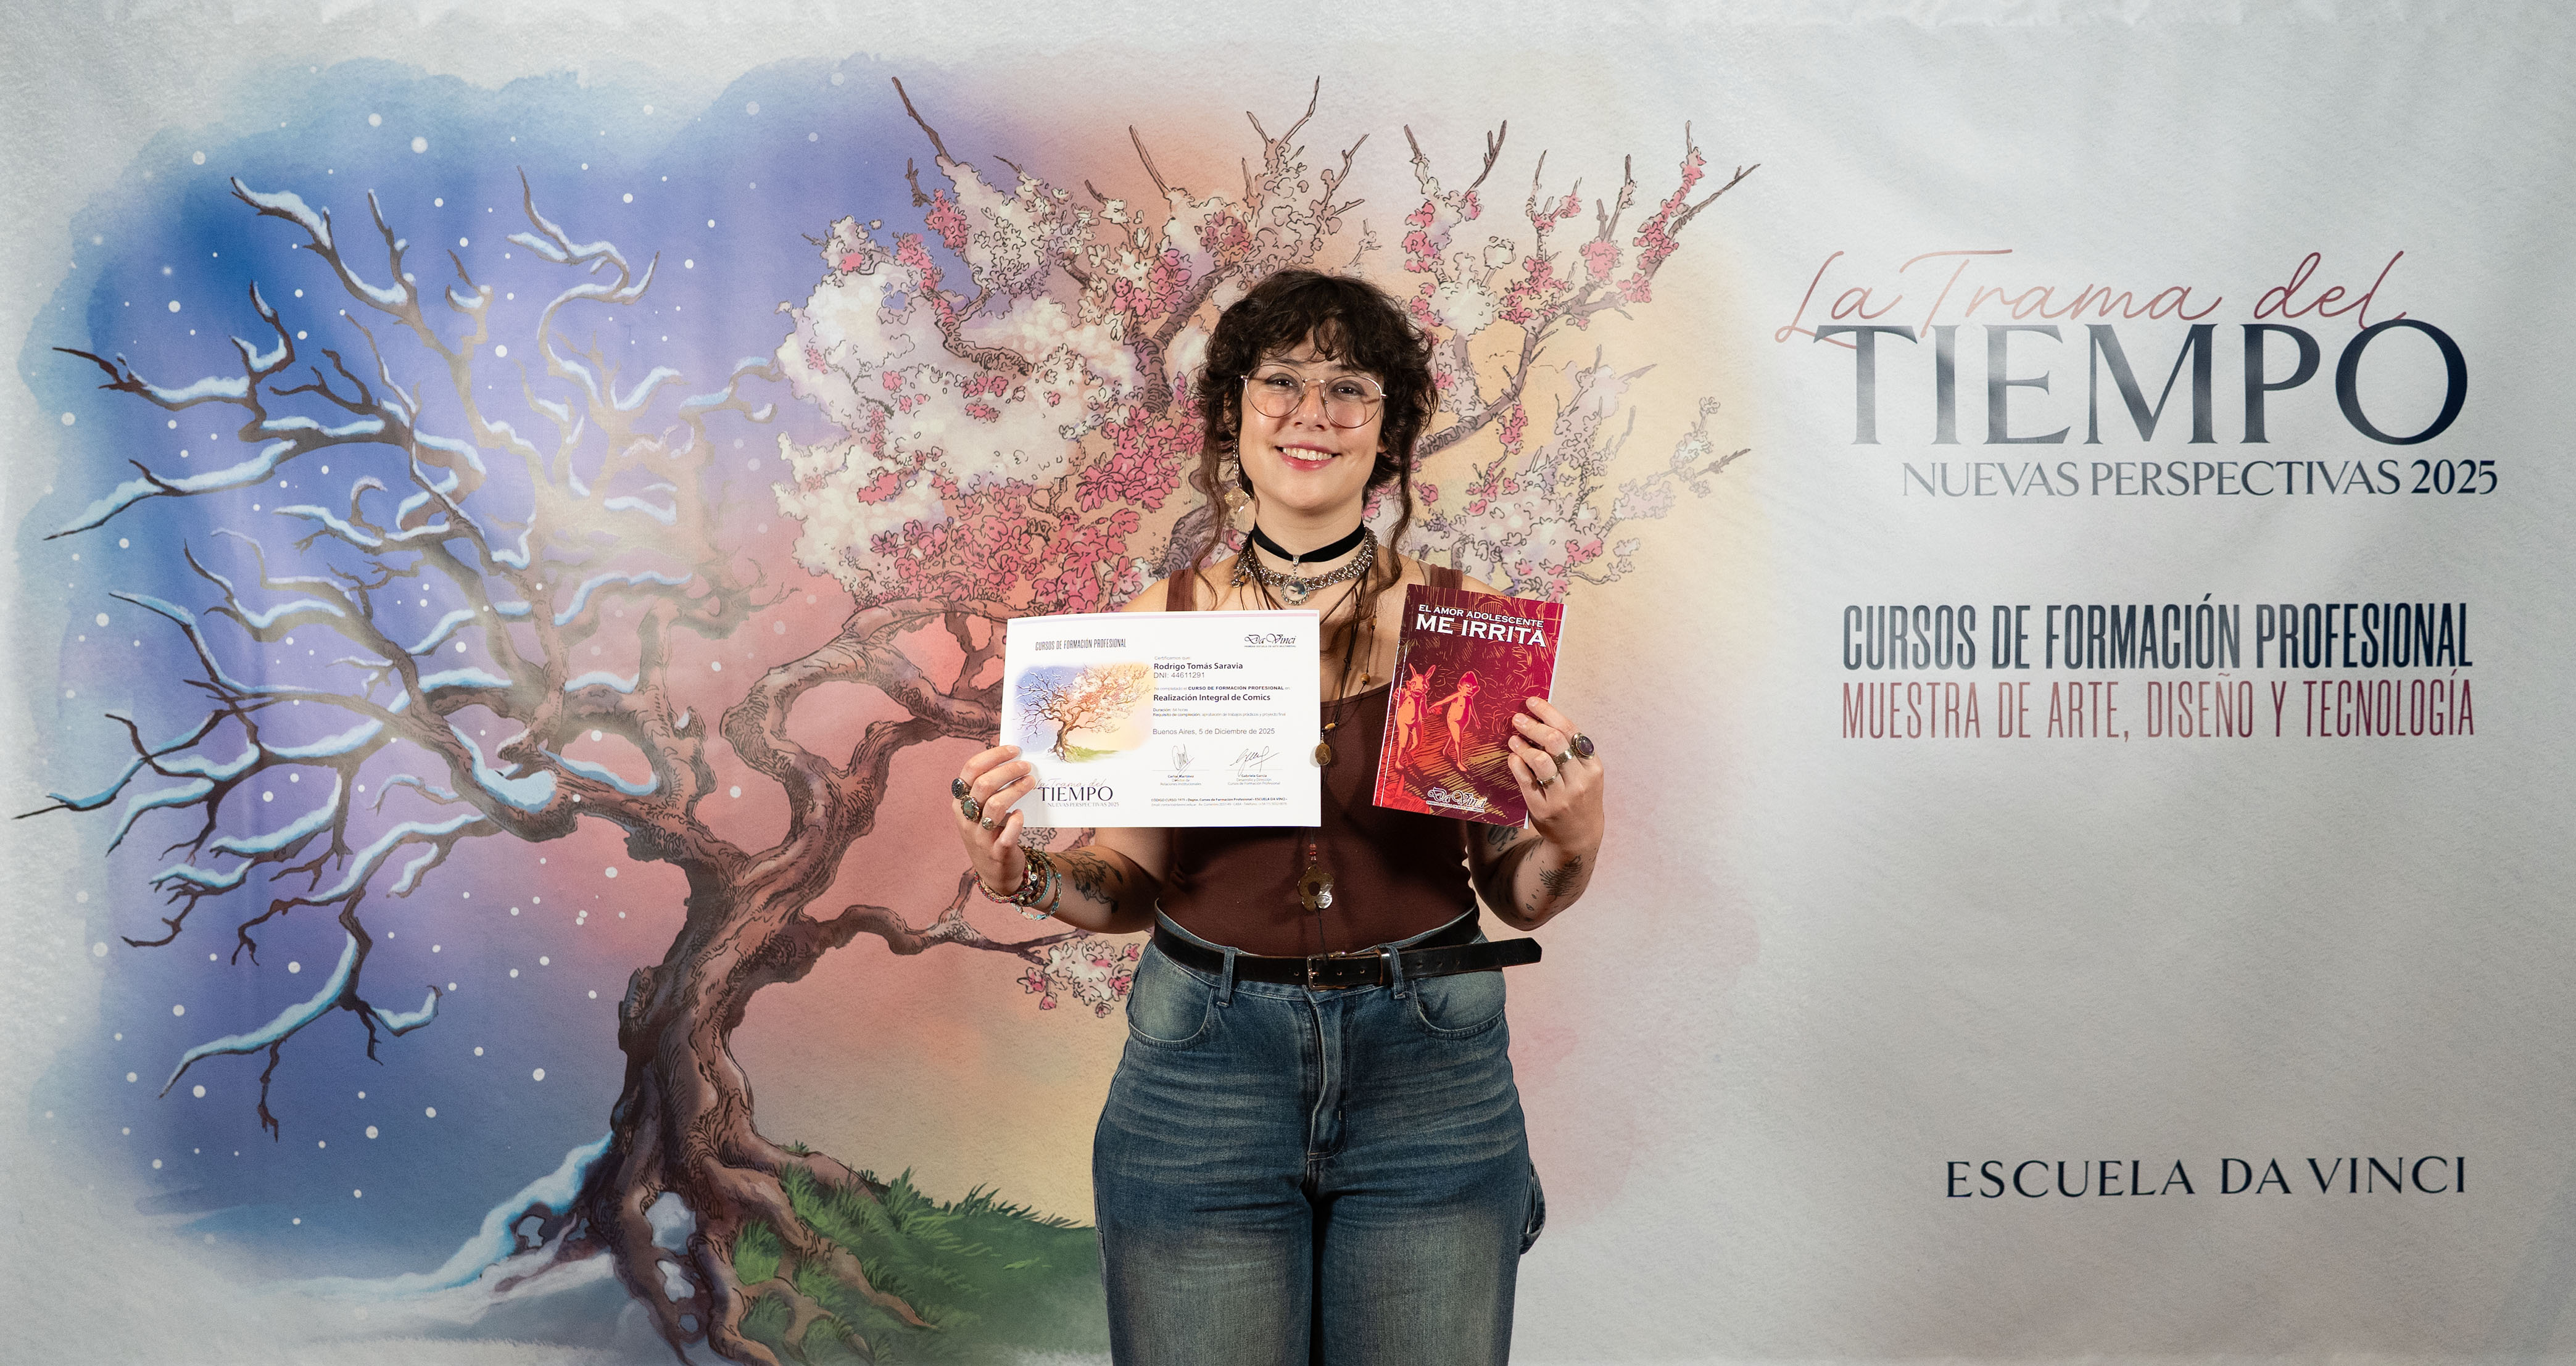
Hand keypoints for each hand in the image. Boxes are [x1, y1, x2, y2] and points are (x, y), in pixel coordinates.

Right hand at [952, 743, 1034, 896]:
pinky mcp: (997, 852)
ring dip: (1016, 790)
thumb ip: (989, 787)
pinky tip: (1021, 815)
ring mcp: (980, 837)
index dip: (993, 756)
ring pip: (995, 805)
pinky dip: (1016, 822)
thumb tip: (1013, 758)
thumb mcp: (980, 810)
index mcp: (960, 803)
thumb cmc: (991, 833)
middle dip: (1008, 770)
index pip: (970, 770)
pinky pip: (1007, 834)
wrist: (996, 873)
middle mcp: (966, 819)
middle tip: (1026, 766)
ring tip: (1031, 781)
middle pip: (984, 784)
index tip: (1014, 750)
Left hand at [1503, 697, 1602, 856]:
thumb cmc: (1581, 796)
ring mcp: (1562, 796)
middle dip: (1533, 726)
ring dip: (1523, 745)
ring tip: (1513, 739)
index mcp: (1592, 766)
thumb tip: (1542, 718)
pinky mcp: (1543, 808)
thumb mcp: (1586, 773)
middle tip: (1517, 718)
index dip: (1548, 713)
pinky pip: (1526, 780)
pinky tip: (1513, 757)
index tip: (1532, 702)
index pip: (1570, 730)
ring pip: (1540, 761)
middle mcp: (1580, 780)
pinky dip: (1517, 764)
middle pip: (1554, 742)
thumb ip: (1570, 750)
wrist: (1580, 835)